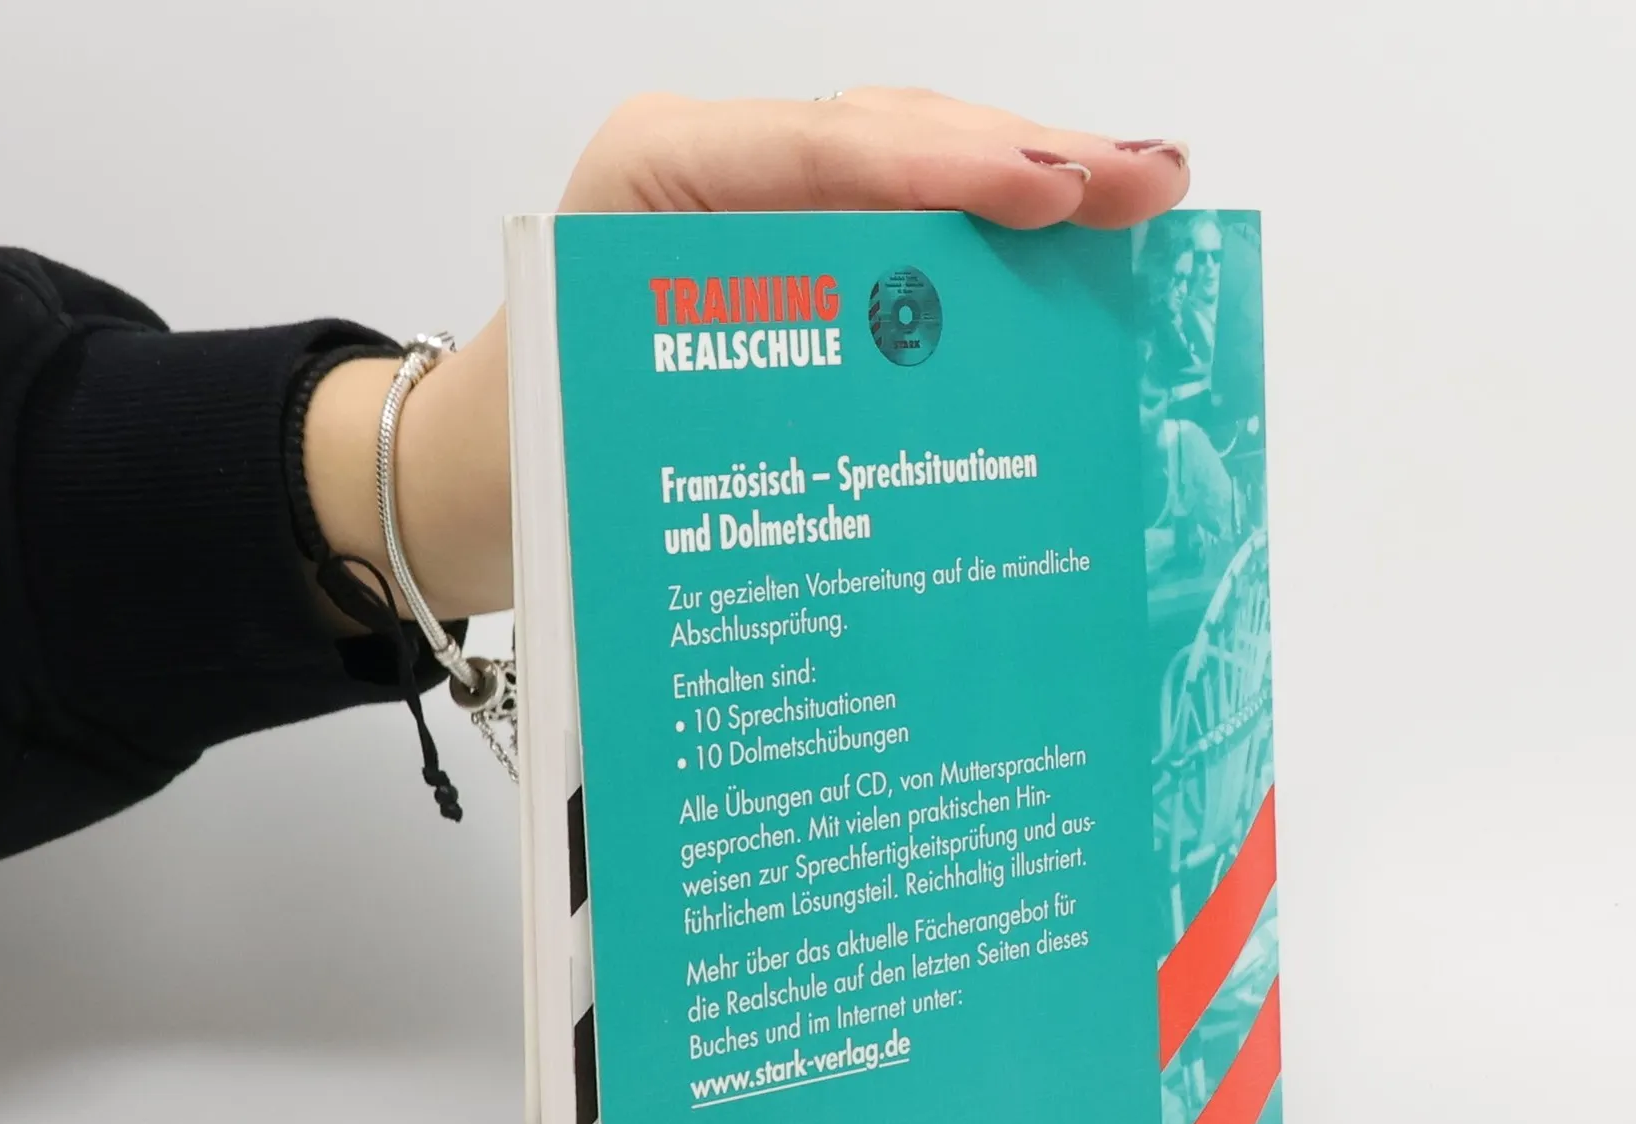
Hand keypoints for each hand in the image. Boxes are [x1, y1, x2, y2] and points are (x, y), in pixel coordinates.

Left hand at [304, 90, 1191, 621]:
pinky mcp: (784, 246)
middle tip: (1150, 184)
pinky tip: (1067, 237)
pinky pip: (894, 223)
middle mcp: (711, 169)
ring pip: (908, 166)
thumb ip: (760, 400)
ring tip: (1139, 195)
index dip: (947, 170)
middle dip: (1027, 158)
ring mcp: (752, 199)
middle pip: (890, 135)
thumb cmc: (547, 458)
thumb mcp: (635, 431)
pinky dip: (982, 235)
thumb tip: (915, 434)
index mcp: (654, 182)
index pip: (823, 151)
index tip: (1055, 194)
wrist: (485, 476)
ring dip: (1027, 184)